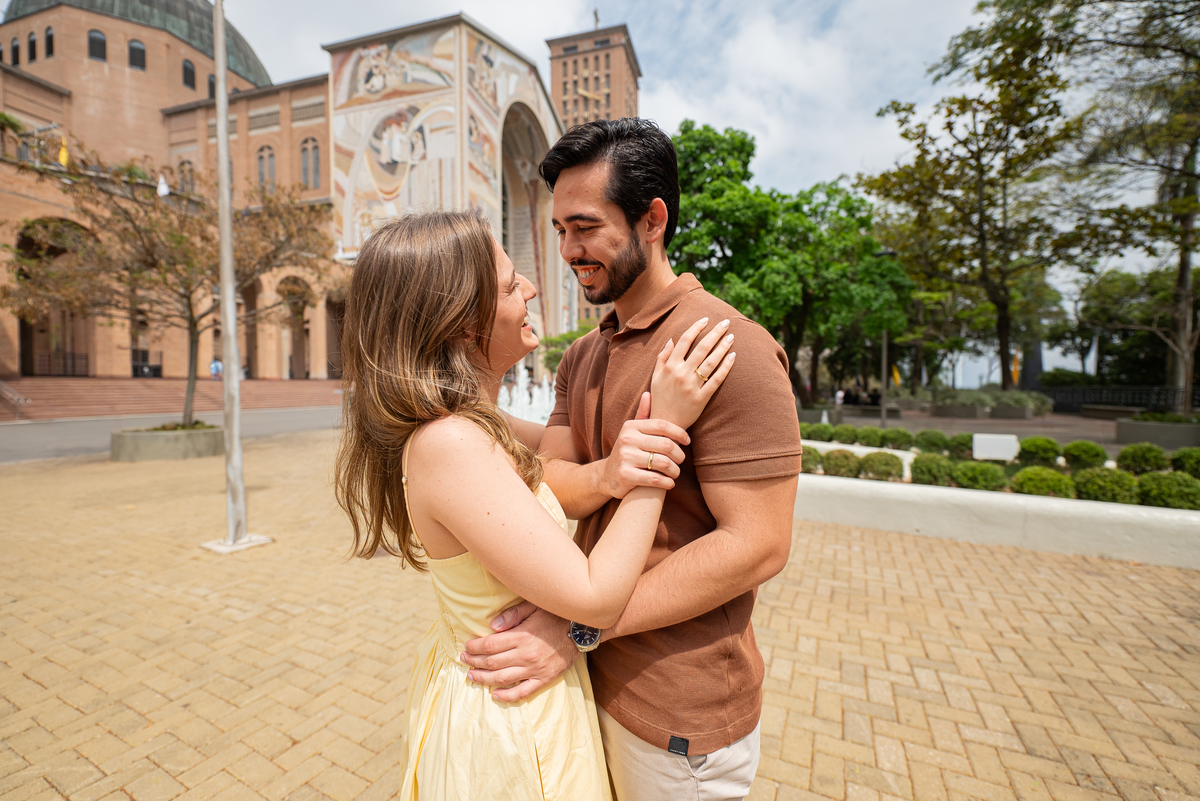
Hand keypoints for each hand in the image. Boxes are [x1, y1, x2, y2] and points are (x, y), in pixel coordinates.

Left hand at [461, 605, 578, 700]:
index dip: (474, 647)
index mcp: (522, 636)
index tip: (466, 647)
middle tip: (464, 660)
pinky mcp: (544, 679)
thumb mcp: (534, 607)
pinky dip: (507, 696)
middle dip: (474, 662)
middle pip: (492, 662)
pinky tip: (495, 695)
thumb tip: (491, 626)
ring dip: (484, 679)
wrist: (582, 631)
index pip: (490, 645)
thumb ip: (512, 615)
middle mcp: (526, 655)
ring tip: (471, 676)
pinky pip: (523, 692)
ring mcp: (535, 670)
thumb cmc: (556, 616)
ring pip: (502, 678)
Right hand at [599, 392, 689, 497]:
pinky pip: (655, 479)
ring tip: (676, 473)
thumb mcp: (632, 432)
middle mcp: (627, 439)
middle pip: (666, 445)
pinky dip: (667, 482)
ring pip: (663, 463)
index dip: (679, 432)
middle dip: (679, 455)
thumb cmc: (627, 451)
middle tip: (681, 460)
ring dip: (675, 471)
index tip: (687, 441)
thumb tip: (648, 394)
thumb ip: (642, 415)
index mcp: (631, 427)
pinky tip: (670, 483)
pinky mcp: (626, 476)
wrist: (606, 476)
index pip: (662, 425)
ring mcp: (625, 457)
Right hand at [650, 318, 736, 427]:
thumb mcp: (655, 377)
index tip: (706, 319)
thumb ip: (662, 357)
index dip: (696, 327)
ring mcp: (692, 386)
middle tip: (726, 322)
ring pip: (711, 362)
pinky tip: (733, 357)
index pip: (685, 341)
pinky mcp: (701, 398)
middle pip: (701, 348)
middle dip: (715, 333)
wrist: (665, 424)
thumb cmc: (659, 399)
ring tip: (731, 336)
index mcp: (670, 366)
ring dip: (723, 347)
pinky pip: (716, 380)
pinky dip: (726, 367)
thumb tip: (671, 339)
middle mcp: (681, 374)